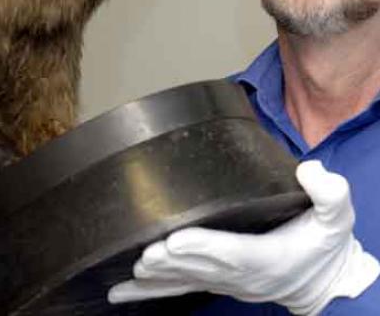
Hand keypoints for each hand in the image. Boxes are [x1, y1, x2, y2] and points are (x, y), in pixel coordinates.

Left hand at [108, 160, 379, 314]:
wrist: (324, 282)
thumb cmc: (325, 246)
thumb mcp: (337, 218)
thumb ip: (330, 194)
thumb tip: (311, 171)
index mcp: (265, 255)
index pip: (231, 252)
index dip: (202, 246)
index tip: (175, 240)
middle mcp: (241, 274)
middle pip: (201, 268)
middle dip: (171, 261)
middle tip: (145, 254)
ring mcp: (226, 282)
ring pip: (188, 281)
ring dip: (160, 278)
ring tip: (134, 274)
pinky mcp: (217, 282)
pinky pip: (182, 289)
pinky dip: (154, 291)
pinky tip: (125, 290)